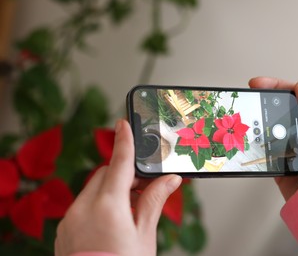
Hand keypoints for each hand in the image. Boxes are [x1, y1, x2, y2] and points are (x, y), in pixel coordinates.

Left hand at [55, 119, 181, 255]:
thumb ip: (154, 201)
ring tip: (128, 210)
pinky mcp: (64, 230)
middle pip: (104, 176)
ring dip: (110, 191)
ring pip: (92, 190)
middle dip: (122, 175)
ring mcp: (70, 220)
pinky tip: (111, 222)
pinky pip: (82, 206)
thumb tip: (170, 180)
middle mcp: (83, 208)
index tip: (124, 124)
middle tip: (142, 186)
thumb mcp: (145, 235)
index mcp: (108, 206)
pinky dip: (97, 205)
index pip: (119, 164)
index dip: (124, 142)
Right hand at [249, 77, 297, 200]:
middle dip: (264, 103)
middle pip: (281, 110)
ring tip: (245, 120)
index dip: (277, 86)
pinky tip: (249, 140)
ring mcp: (293, 149)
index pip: (297, 96)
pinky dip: (257, 145)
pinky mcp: (282, 163)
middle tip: (248, 99)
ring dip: (258, 124)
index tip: (257, 84)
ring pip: (272, 129)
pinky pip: (266, 150)